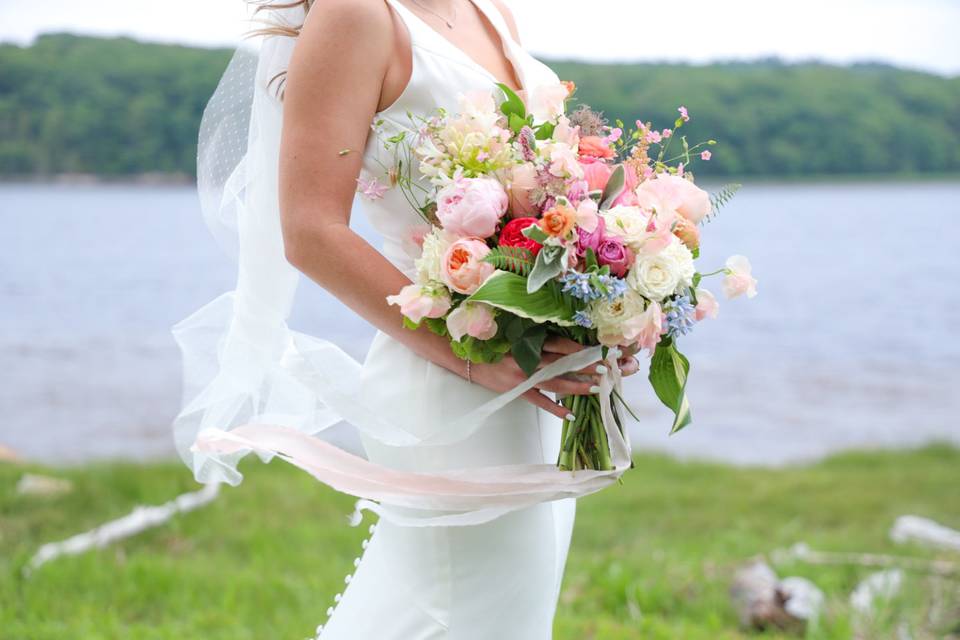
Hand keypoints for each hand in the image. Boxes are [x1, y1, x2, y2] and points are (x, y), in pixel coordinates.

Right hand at [466, 337, 637, 419]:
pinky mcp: (516, 391)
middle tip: (607, 369)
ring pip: (555, 381)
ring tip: (596, 388)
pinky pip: (540, 401)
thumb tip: (567, 345)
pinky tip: (571, 413)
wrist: (466, 359)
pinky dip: (555, 408)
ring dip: (576, 385)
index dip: (581, 348)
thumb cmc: (494, 347)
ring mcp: (522, 375)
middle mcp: (527, 357)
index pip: (561, 344)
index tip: (600, 351)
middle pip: (562, 362)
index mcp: (529, 341)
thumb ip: (538, 340)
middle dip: (586, 366)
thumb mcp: (515, 337)